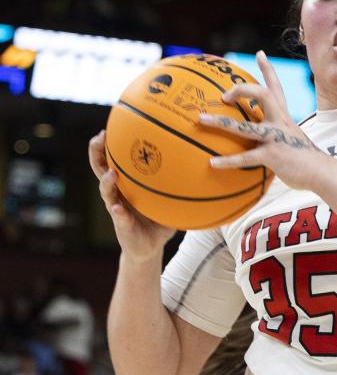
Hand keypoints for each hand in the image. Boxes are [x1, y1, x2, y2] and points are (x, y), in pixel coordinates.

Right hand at [88, 130, 175, 259]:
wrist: (149, 247)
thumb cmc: (158, 220)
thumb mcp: (168, 200)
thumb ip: (178, 185)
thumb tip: (201, 166)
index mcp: (126, 184)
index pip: (113, 160)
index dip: (109, 145)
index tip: (110, 127)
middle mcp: (118, 193)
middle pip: (101, 169)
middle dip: (97, 153)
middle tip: (100, 138)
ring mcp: (117, 208)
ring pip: (106, 192)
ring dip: (107, 183)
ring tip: (111, 174)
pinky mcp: (121, 225)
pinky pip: (119, 217)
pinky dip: (118, 212)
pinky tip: (118, 208)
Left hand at [199, 50, 321, 190]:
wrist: (322, 173)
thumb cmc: (307, 160)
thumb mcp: (295, 141)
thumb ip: (280, 138)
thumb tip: (266, 143)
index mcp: (284, 117)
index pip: (276, 88)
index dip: (268, 69)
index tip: (259, 54)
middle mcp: (279, 122)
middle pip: (261, 94)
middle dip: (241, 89)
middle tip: (224, 95)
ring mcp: (275, 138)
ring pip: (244, 127)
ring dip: (220, 122)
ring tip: (201, 120)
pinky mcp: (271, 155)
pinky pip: (245, 158)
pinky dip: (227, 162)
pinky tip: (211, 164)